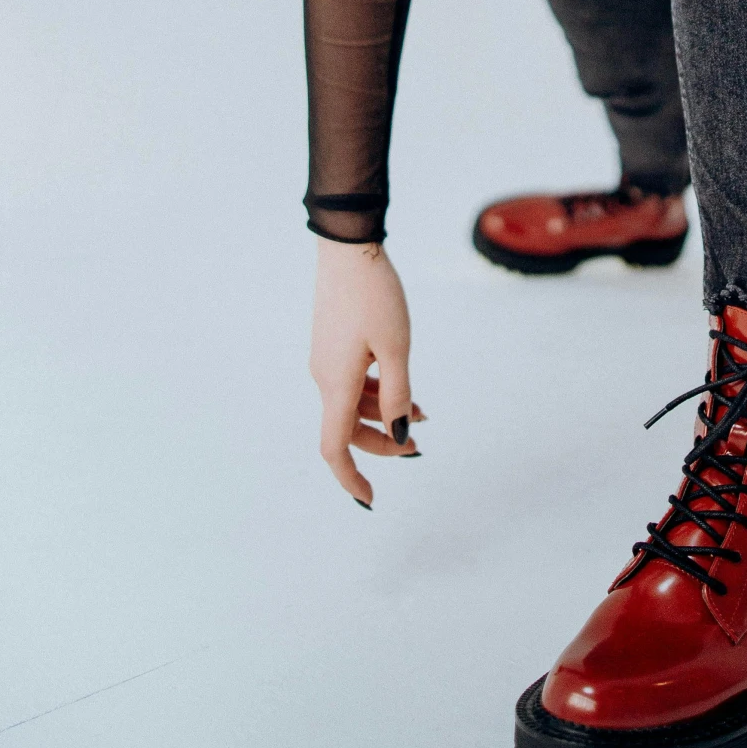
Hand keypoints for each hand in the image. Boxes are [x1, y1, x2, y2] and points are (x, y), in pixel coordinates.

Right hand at [309, 239, 424, 505]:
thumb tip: (400, 437)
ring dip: (383, 416)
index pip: (335, 448)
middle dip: (382, 444)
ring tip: (422, 414)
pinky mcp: (332, 343)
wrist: (348, 248)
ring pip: (351, 405)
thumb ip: (399, 396)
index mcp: (336, 383)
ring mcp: (326, 359)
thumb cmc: (375, 295)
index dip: (350, 478)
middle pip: (348, 429)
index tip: (370, 499)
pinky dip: (376, 392)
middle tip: (418, 446)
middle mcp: (324, 377)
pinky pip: (351, 382)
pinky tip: (403, 386)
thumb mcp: (397, 347)